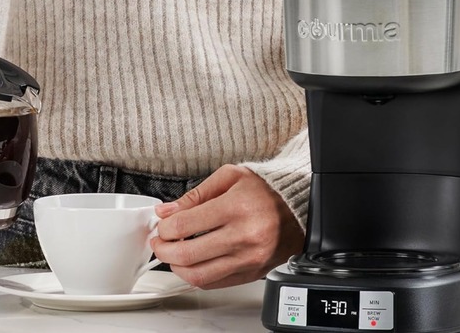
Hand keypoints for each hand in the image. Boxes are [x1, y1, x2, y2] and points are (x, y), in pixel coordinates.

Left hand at [151, 164, 303, 289]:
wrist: (300, 208)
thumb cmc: (267, 190)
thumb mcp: (230, 177)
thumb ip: (195, 195)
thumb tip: (167, 211)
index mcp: (236, 208)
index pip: (184, 225)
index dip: (165, 228)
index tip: (162, 225)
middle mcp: (243, 236)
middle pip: (187, 254)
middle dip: (163, 249)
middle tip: (160, 242)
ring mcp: (248, 258)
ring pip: (198, 275)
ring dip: (176, 266)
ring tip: (172, 254)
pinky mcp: (252, 273)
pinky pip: (215, 283)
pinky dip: (196, 276)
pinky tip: (191, 263)